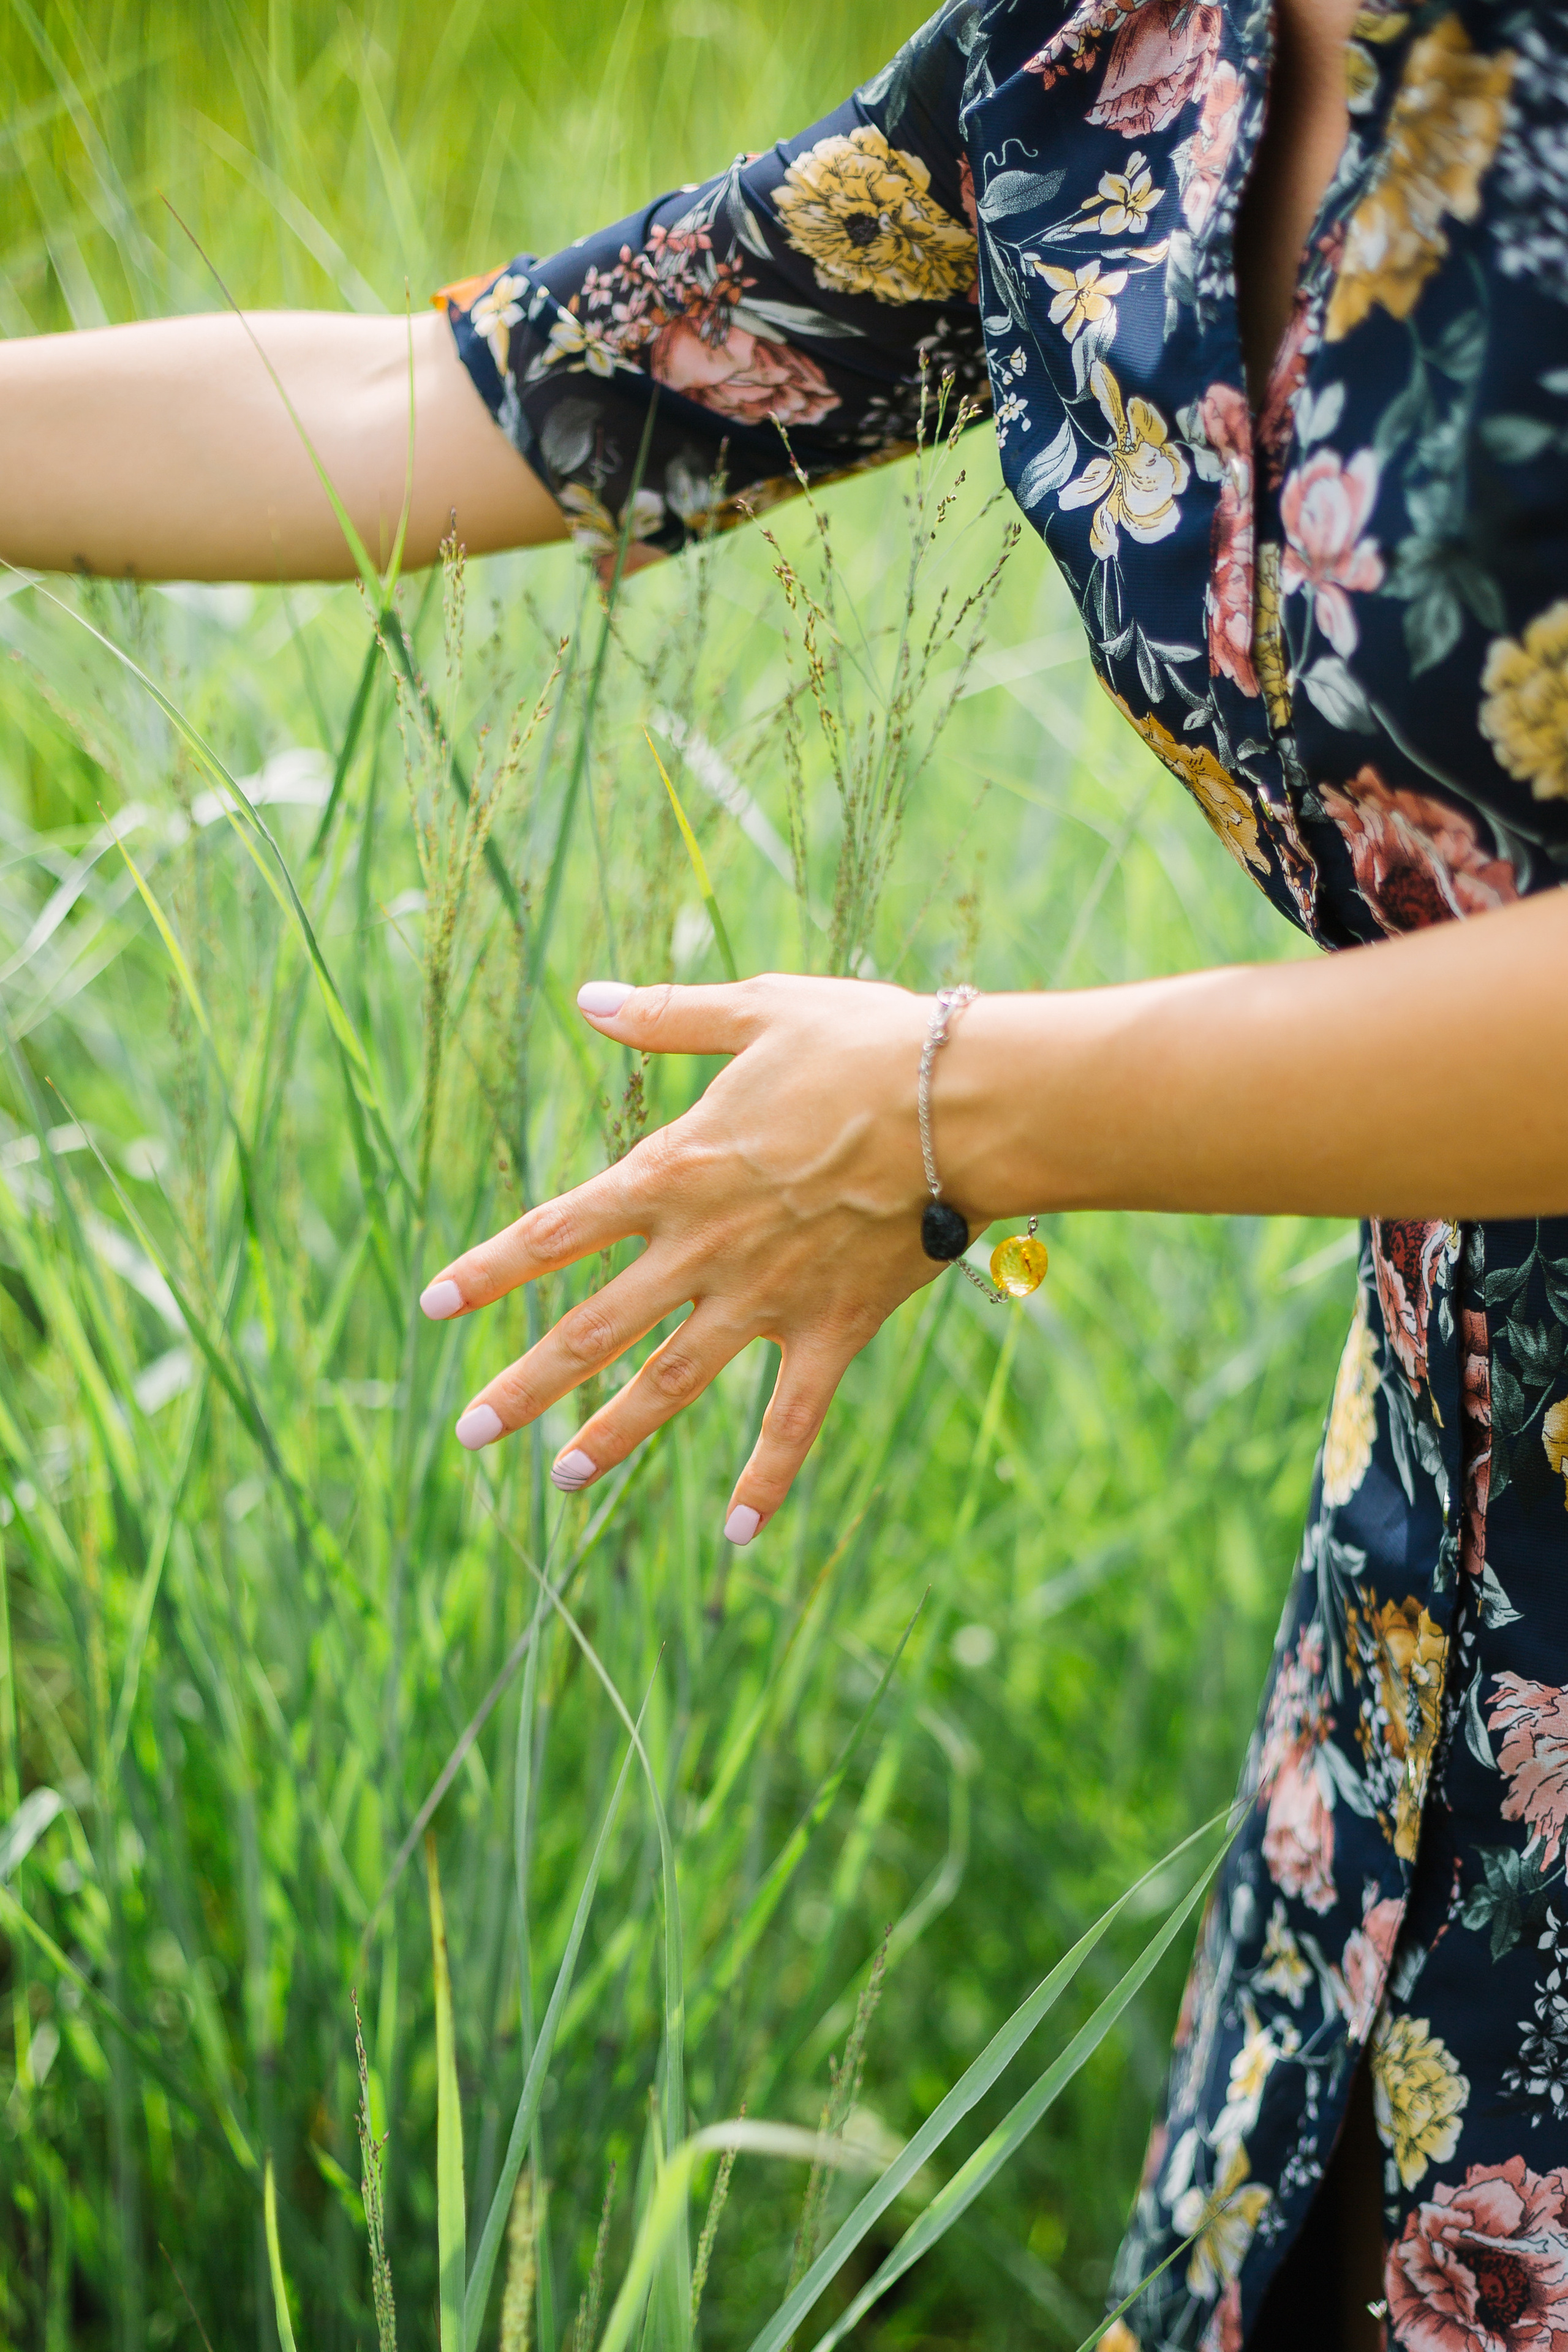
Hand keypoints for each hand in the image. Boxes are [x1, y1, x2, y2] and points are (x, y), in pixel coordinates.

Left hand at [418, 974, 944, 1542]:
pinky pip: (791, 1420)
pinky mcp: (832, 1330)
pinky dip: (764, 1479)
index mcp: (672, 1174)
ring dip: (611, 1436)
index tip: (433, 1305)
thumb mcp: (756, 1011)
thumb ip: (667, 1016)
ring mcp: (766, 1299)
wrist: (962, 1103)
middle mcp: (703, 1250)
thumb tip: (587, 998)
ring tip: (561, 1481)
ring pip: (670, 1384)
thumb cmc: (864, 1044)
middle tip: (469, 1432)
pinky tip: (736, 1535)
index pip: (555, 1233)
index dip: (489, 1271)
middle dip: (525, 1385)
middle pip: (592, 1329)